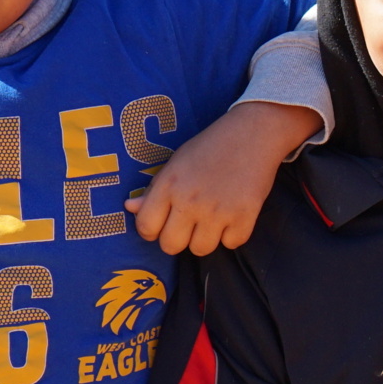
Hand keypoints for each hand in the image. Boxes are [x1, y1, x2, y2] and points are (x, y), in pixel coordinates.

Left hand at [133, 101, 317, 254]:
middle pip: (171, 246)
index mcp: (169, 184)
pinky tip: (233, 215)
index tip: (162, 224)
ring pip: (201, 250)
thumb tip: (130, 208)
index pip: (146, 227)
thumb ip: (153, 189)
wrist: (252, 133)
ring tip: (212, 220)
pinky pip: (231, 244)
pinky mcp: (244, 216)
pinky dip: (233, 234)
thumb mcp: (176, 163)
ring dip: (205, 239)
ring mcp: (218, 211)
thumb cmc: (210, 147)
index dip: (152, 230)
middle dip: (178, 239)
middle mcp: (190, 200)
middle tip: (189, 225)